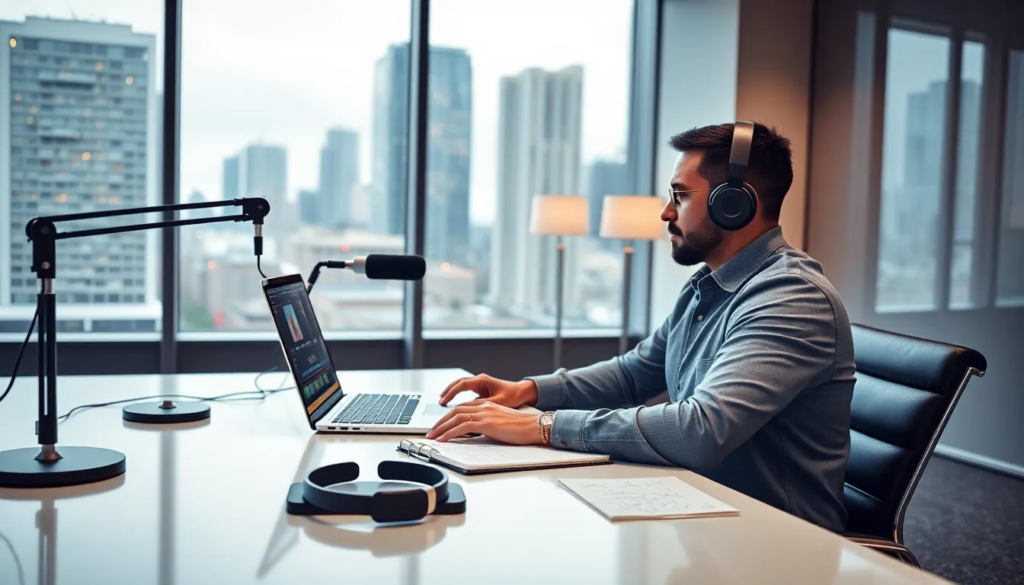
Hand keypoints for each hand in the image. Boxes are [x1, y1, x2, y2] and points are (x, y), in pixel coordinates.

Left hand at [426, 400, 542, 444]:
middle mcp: (483, 406)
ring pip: (456, 418)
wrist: (533, 426)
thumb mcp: (499, 423)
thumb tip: (474, 433)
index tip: (441, 425)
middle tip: (431, 432)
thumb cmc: (521, 428)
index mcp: (487, 405)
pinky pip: (462, 427)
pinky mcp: (485, 423)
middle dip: (441, 422)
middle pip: (455, 411)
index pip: (462, 408)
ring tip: (433, 436)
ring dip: (441, 428)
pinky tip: (444, 439)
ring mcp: (484, 413)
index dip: (449, 417)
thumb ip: (486, 425)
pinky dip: (450, 433)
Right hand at [439, 374, 537, 407]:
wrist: (523, 392)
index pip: (461, 385)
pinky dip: (459, 397)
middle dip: (447, 392)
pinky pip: (466, 392)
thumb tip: (468, 412)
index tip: (443, 402)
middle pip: (458, 384)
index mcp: (482, 381)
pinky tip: (455, 406)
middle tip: (439, 402)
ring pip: (461, 387)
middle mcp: (479, 380)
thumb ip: (483, 406)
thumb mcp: (498, 402)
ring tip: (442, 403)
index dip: (451, 393)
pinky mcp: (482, 390)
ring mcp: (480, 384)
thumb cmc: (513, 396)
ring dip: (451, 393)